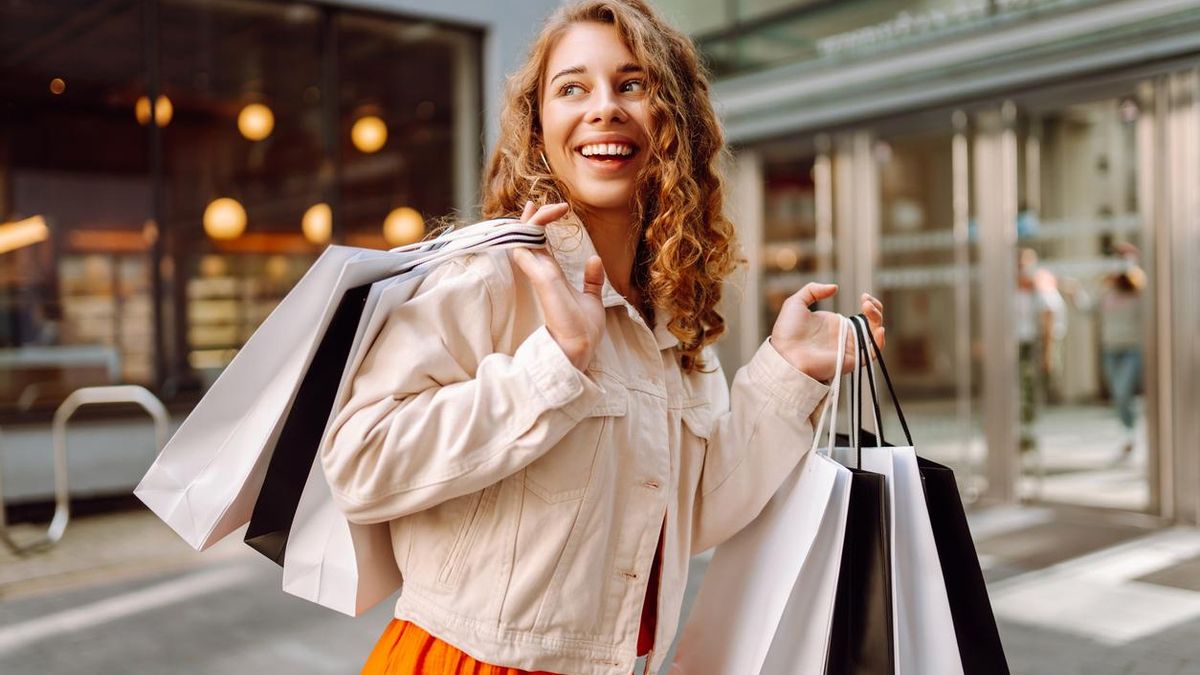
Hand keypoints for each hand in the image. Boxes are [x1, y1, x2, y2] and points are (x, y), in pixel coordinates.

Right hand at [508, 201, 607, 371]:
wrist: (580, 348)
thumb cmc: (583, 330)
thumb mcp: (592, 300)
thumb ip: (591, 280)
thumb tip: (595, 260)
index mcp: (552, 277)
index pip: (539, 245)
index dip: (539, 225)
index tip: (551, 210)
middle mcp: (543, 274)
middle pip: (528, 238)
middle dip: (531, 218)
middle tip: (534, 201)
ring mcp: (540, 276)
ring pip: (525, 239)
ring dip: (532, 220)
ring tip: (537, 205)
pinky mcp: (542, 279)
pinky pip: (527, 249)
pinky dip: (529, 232)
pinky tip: (533, 220)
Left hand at [769, 283, 884, 381]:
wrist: (783, 353)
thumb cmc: (786, 332)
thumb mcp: (796, 303)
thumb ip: (813, 290)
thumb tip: (835, 287)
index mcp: (836, 325)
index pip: (862, 315)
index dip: (870, 304)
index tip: (865, 296)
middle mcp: (845, 337)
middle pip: (872, 324)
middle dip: (876, 309)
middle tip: (866, 301)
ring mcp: (849, 348)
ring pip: (875, 336)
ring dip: (877, 320)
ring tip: (867, 307)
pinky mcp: (850, 360)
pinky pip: (872, 354)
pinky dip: (879, 342)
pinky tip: (878, 329)